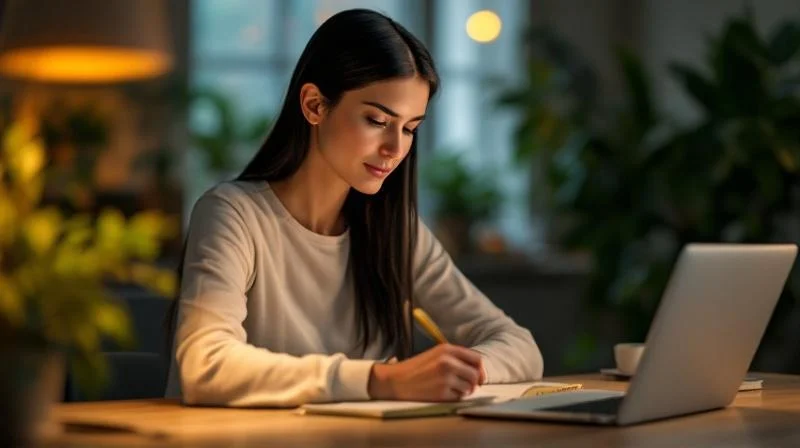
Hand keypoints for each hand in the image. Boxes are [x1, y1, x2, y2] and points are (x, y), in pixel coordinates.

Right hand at [368, 344, 483, 401]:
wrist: (396, 380)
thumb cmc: (416, 368)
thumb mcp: (436, 354)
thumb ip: (455, 358)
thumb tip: (477, 370)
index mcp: (447, 349)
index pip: (477, 359)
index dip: (481, 370)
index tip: (480, 377)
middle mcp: (448, 362)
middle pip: (476, 375)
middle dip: (474, 383)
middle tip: (468, 387)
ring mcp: (445, 378)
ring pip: (469, 388)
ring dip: (464, 391)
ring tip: (451, 389)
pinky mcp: (441, 392)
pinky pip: (458, 397)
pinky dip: (454, 397)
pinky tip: (443, 393)